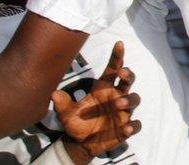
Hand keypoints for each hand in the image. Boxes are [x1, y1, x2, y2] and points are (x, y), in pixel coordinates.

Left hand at [53, 42, 139, 161]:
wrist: (81, 144)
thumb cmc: (76, 123)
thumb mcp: (66, 114)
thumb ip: (62, 104)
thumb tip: (53, 93)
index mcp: (103, 88)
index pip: (112, 68)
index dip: (117, 56)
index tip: (119, 44)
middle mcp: (116, 96)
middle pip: (128, 80)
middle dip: (128, 74)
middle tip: (121, 73)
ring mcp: (123, 112)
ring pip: (134, 99)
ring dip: (128, 99)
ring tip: (118, 104)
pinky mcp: (126, 127)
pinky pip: (135, 124)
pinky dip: (133, 125)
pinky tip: (126, 128)